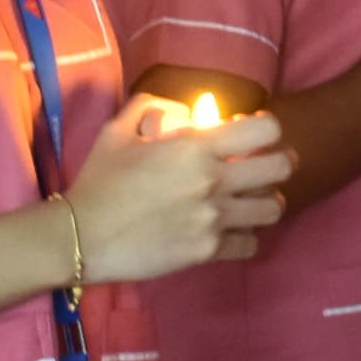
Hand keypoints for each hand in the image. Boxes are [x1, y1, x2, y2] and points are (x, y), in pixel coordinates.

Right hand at [67, 100, 292, 282]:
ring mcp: (213, 219)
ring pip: (273, 209)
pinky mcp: (208, 251)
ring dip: (264, 202)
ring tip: (247, 202)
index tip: (249, 135)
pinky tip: (228, 232)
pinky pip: (251, 244)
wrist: (79, 236)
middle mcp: (212, 181)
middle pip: (282, 167)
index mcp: (195, 147)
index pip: (267, 129)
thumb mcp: (118, 130)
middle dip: (277, 163)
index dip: (265, 129)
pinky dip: (244, 237)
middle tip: (260, 168)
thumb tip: (186, 112)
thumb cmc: (98, 181)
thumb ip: (152, 108)